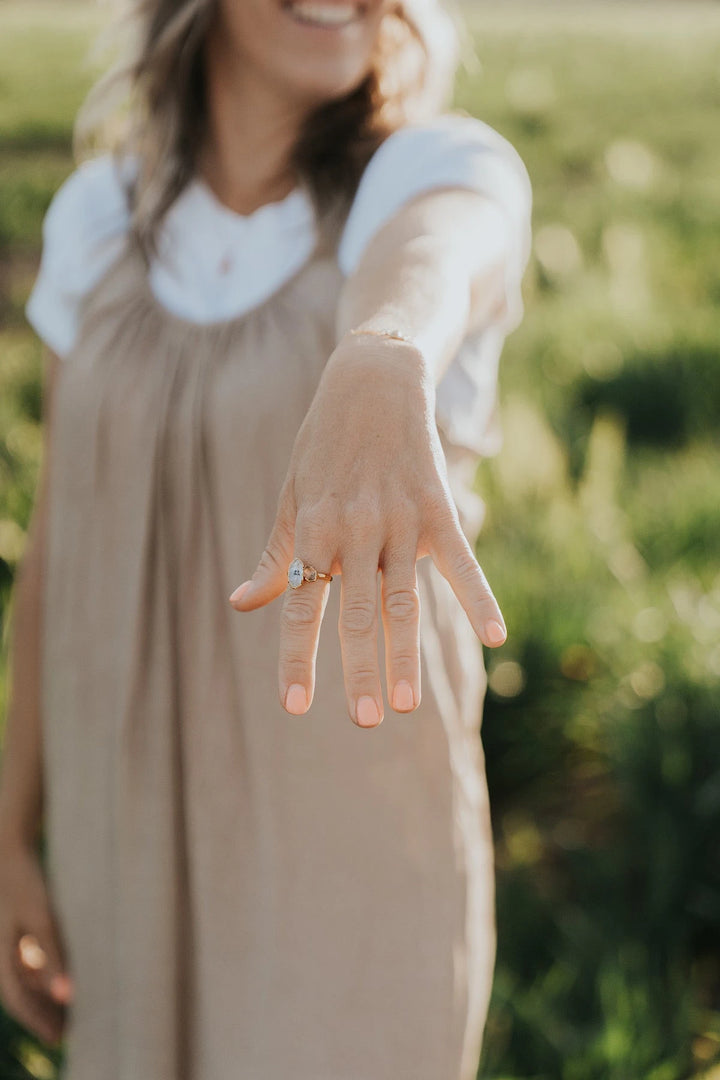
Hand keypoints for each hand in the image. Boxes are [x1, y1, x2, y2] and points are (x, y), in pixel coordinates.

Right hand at [0, 841, 72, 1046]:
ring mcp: (6, 940)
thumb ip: (53, 955)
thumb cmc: (26, 882)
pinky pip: (26, 961)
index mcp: (2, 954)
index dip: (38, 1020)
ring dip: (42, 996)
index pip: (17, 999)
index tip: (59, 1037)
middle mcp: (0, 951)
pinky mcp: (16, 928)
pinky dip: (42, 975)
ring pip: (22, 978)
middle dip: (41, 1014)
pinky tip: (62, 979)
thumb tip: (66, 994)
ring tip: (68, 1011)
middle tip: (67, 1033)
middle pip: (19, 993)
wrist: (10, 848)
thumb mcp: (43, 918)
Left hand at [229, 335, 505, 727]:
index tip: (296, 707)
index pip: (299, 605)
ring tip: (410, 704)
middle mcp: (352, 530)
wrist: (370, 379)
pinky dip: (478, 595)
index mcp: (312, 531)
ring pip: (403, 598)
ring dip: (407, 652)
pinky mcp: (437, 506)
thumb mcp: (289, 496)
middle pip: (355, 612)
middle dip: (359, 669)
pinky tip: (495, 635)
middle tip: (366, 720)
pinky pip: (460, 559)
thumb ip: (273, 555)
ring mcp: (397, 519)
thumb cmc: (322, 445)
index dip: (296, 657)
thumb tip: (239, 605)